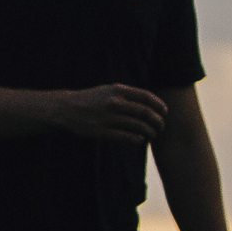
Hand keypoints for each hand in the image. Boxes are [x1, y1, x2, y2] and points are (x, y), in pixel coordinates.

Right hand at [46, 83, 168, 143]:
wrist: (66, 108)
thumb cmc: (90, 99)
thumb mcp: (107, 90)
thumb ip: (126, 95)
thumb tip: (148, 103)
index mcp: (117, 90)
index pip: (146, 96)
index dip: (159, 105)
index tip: (164, 112)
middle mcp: (114, 103)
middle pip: (145, 113)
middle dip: (157, 121)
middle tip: (161, 126)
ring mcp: (108, 117)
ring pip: (138, 126)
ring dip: (149, 132)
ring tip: (152, 134)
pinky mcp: (102, 131)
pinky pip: (126, 136)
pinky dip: (136, 139)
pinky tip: (139, 140)